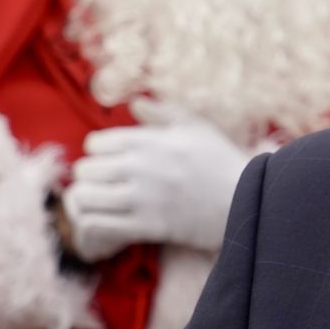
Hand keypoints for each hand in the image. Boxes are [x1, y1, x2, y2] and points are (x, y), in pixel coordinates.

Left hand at [61, 100, 248, 261]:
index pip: (95, 144)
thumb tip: (134, 102)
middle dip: (92, 176)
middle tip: (106, 183)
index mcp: (148, 140)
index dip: (100, 151)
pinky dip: (94, 223)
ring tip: (103, 202)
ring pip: (85, 198)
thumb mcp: (195, 127)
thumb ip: (162, 112)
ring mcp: (140, 198)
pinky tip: (108, 220)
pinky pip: (98, 225)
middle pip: (86, 170)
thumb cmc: (220, 161)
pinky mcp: (145, 226)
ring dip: (89, 200)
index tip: (113, 159)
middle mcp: (139, 167)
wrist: (244, 200)